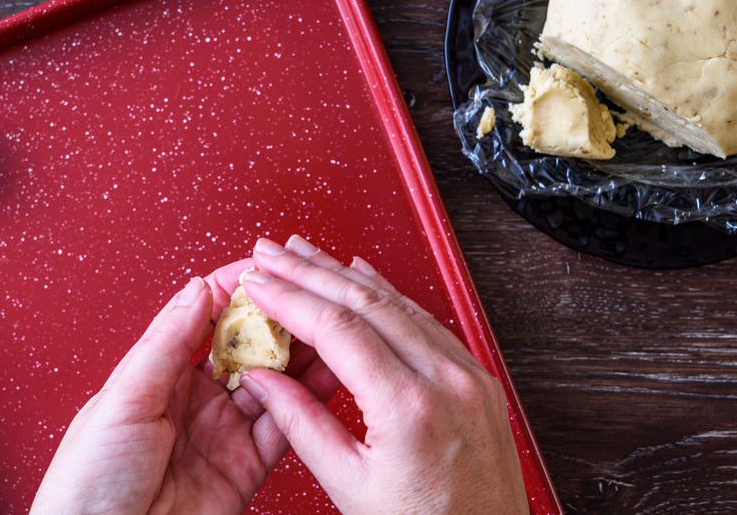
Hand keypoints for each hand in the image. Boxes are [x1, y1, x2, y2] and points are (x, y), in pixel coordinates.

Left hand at [30, 259, 338, 514]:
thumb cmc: (87, 482)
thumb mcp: (122, 399)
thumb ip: (166, 343)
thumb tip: (199, 288)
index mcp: (159, 375)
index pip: (206, 317)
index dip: (237, 290)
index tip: (267, 267)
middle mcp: (195, 399)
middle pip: (248, 348)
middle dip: (279, 321)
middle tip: (309, 297)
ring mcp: (223, 432)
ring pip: (274, 385)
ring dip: (301, 358)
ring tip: (331, 330)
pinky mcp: (245, 468)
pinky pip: (285, 430)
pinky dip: (308, 405)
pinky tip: (326, 379)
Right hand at [238, 236, 528, 513]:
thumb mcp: (348, 485)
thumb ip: (300, 424)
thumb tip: (263, 378)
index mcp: (409, 407)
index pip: (336, 328)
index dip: (290, 297)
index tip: (258, 282)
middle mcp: (446, 380)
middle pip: (366, 302)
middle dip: (310, 271)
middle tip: (272, 252)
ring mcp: (469, 375)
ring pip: (398, 303)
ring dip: (346, 274)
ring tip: (306, 255)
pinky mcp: (478, 378)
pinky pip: (426, 321)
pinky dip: (388, 295)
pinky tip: (363, 278)